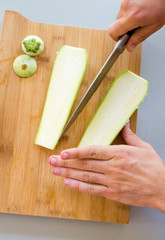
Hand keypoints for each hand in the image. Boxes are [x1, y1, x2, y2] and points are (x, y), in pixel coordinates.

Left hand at [49, 122, 164, 211]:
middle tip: (52, 160)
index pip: (93, 151)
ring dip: (68, 173)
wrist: (162, 188)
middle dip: (66, 162)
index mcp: (119, 153)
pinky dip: (79, 187)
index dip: (76, 152)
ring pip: (85, 176)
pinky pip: (92, 189)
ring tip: (55, 170)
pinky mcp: (113, 192)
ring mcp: (112, 181)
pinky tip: (68, 183)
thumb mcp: (143, 147)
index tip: (64, 152)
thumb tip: (125, 124)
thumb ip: (130, 135)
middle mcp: (113, 167)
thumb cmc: (154, 168)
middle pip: (85, 164)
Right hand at [108, 0, 164, 50]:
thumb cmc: (162, 5)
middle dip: (124, 28)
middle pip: (116, 24)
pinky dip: (130, 11)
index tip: (123, 39)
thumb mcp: (153, 26)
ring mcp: (126, 0)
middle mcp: (126, 7)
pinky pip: (124, 8)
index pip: (113, 31)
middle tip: (136, 27)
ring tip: (140, 16)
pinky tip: (139, 10)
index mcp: (132, 16)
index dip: (116, 38)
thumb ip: (139, 38)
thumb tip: (129, 47)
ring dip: (127, 19)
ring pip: (120, 16)